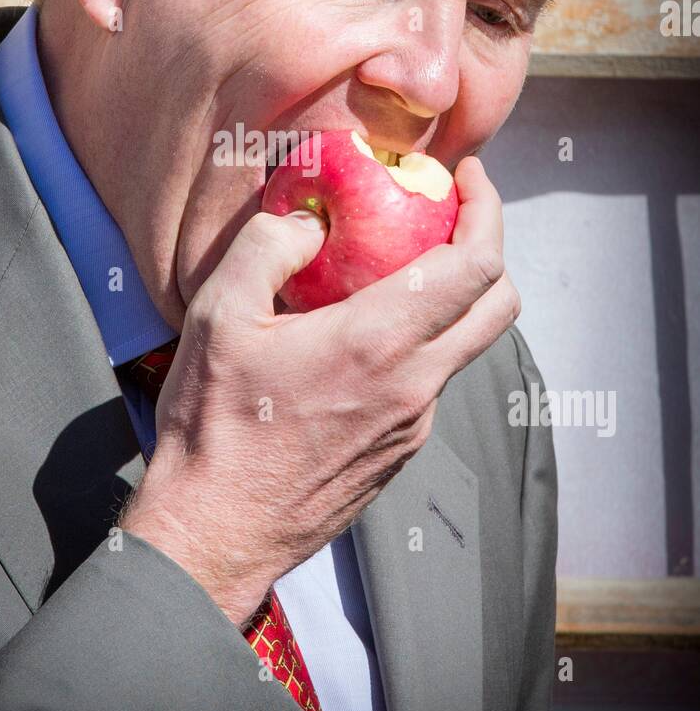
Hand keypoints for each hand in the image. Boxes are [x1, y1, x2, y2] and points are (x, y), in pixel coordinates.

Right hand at [121, 155, 519, 626]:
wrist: (215, 532)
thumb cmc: (212, 428)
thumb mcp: (217, 316)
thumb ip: (268, 247)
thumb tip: (310, 220)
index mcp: (377, 344)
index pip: (477, 266)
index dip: (486, 210)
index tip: (464, 178)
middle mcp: (413, 386)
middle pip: (499, 305)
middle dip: (491, 246)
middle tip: (454, 214)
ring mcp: (413, 425)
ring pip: (466, 346)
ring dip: (453, 297)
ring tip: (397, 269)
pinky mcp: (400, 452)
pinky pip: (431, 381)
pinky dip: (421, 341)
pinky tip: (365, 332)